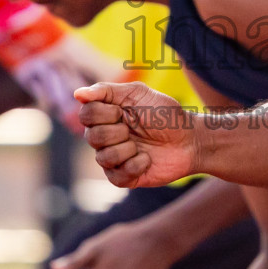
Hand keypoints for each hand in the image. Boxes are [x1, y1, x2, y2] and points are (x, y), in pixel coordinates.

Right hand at [75, 82, 198, 187]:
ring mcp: (114, 158)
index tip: (125, 110)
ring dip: (127, 149)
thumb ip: (107, 91)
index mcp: (106, 115)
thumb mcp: (139, 94)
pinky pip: (116, 176)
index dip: (106, 113)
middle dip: (118, 131)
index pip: (86, 114)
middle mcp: (105, 137)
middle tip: (136, 129)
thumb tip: (77, 93)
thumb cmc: (166, 114)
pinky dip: (135, 166)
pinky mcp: (124, 177)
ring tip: (142, 145)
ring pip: (102, 157)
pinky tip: (147, 160)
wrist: (190, 139)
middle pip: (92, 137)